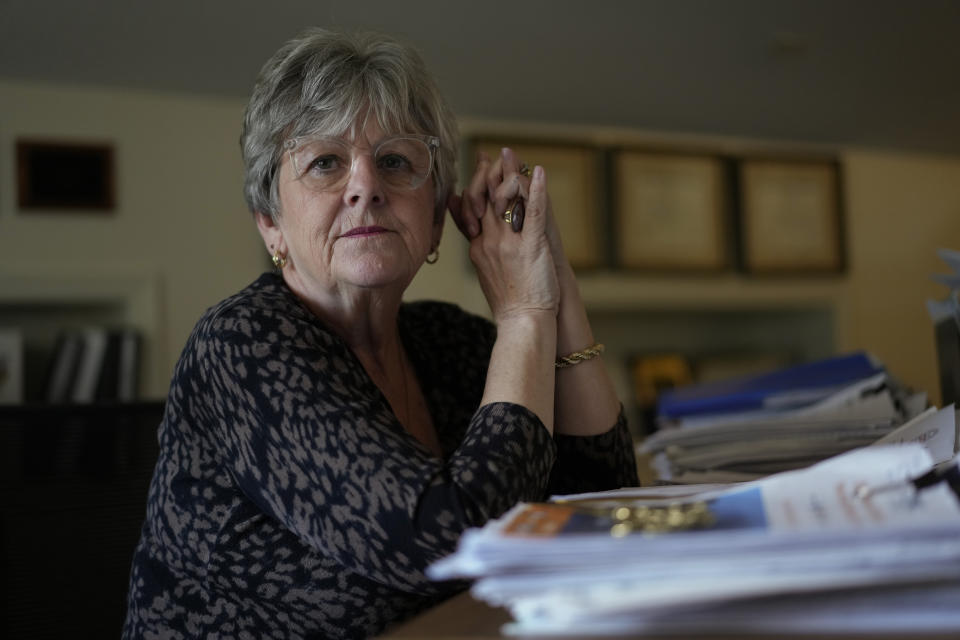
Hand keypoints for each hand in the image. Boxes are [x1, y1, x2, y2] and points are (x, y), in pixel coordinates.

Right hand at [449, 151, 558, 321]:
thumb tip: (474, 231)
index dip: (478, 183)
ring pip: (506, 200)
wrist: (522, 321)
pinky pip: (532, 212)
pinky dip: (537, 190)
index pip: (473, 206)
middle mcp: (490, 241)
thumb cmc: (509, 301)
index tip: (482, 165)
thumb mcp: (486, 270)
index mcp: (479, 246)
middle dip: (492, 172)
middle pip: (487, 197)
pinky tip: (541, 173)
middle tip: (499, 154)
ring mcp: (509, 243)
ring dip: (512, 174)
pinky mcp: (531, 246)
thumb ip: (480, 246)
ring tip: (517, 157)